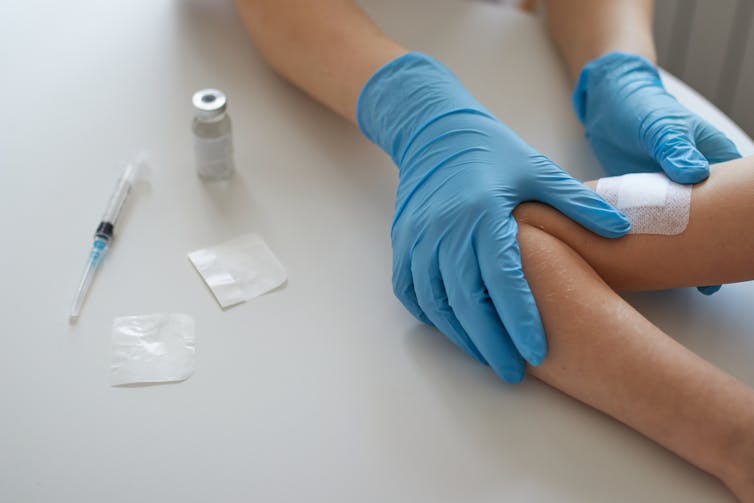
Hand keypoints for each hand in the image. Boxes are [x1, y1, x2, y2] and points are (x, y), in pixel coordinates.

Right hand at [358, 53, 630, 382]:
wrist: (434, 132)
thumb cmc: (492, 151)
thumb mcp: (537, 170)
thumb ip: (577, 203)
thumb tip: (620, 232)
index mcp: (482, 214)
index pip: (501, 279)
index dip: (518, 319)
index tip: (536, 352)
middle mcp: (444, 230)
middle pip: (465, 301)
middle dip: (489, 342)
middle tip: (511, 373)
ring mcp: (417, 238)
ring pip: (435, 301)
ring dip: (459, 334)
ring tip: (486, 356)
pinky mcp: (403, 242)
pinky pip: (411, 290)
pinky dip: (430, 314)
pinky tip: (453, 328)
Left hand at [573, 52, 740, 294]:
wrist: (609, 104)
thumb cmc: (643, 108)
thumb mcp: (661, 126)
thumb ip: (675, 149)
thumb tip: (694, 175)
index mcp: (713, 163)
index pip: (734, 201)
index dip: (735, 229)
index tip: (737, 258)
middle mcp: (695, 183)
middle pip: (708, 223)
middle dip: (707, 252)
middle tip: (706, 283)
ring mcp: (668, 195)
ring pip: (678, 230)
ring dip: (675, 253)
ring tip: (676, 281)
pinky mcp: (642, 201)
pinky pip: (648, 227)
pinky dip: (646, 244)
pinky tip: (642, 265)